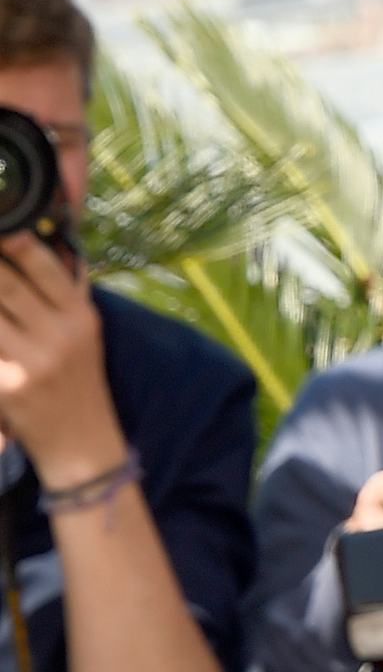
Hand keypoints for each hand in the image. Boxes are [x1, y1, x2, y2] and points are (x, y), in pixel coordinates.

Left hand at [0, 233, 123, 483]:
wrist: (82, 444)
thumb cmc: (81, 381)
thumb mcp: (86, 331)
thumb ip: (67, 288)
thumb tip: (46, 240)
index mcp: (80, 316)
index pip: (43, 266)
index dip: (14, 241)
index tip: (1, 227)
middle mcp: (58, 336)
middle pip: (6, 284)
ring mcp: (30, 363)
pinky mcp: (7, 386)